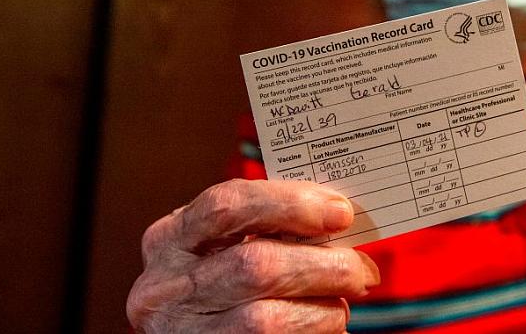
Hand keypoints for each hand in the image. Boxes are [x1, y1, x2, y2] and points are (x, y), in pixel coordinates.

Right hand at [127, 179, 379, 332]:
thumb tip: (335, 214)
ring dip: (323, 308)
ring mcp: (183, 331)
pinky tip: (325, 323)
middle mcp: (165, 287)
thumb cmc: (227, 284)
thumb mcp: (228, 245)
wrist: (210, 333)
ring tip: (344, 301)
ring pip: (267, 318)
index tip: (340, 212)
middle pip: (255, 265)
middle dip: (322, 264)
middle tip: (361, 268)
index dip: (288, 204)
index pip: (227, 206)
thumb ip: (268, 227)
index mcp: (170, 238)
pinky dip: (313, 332)